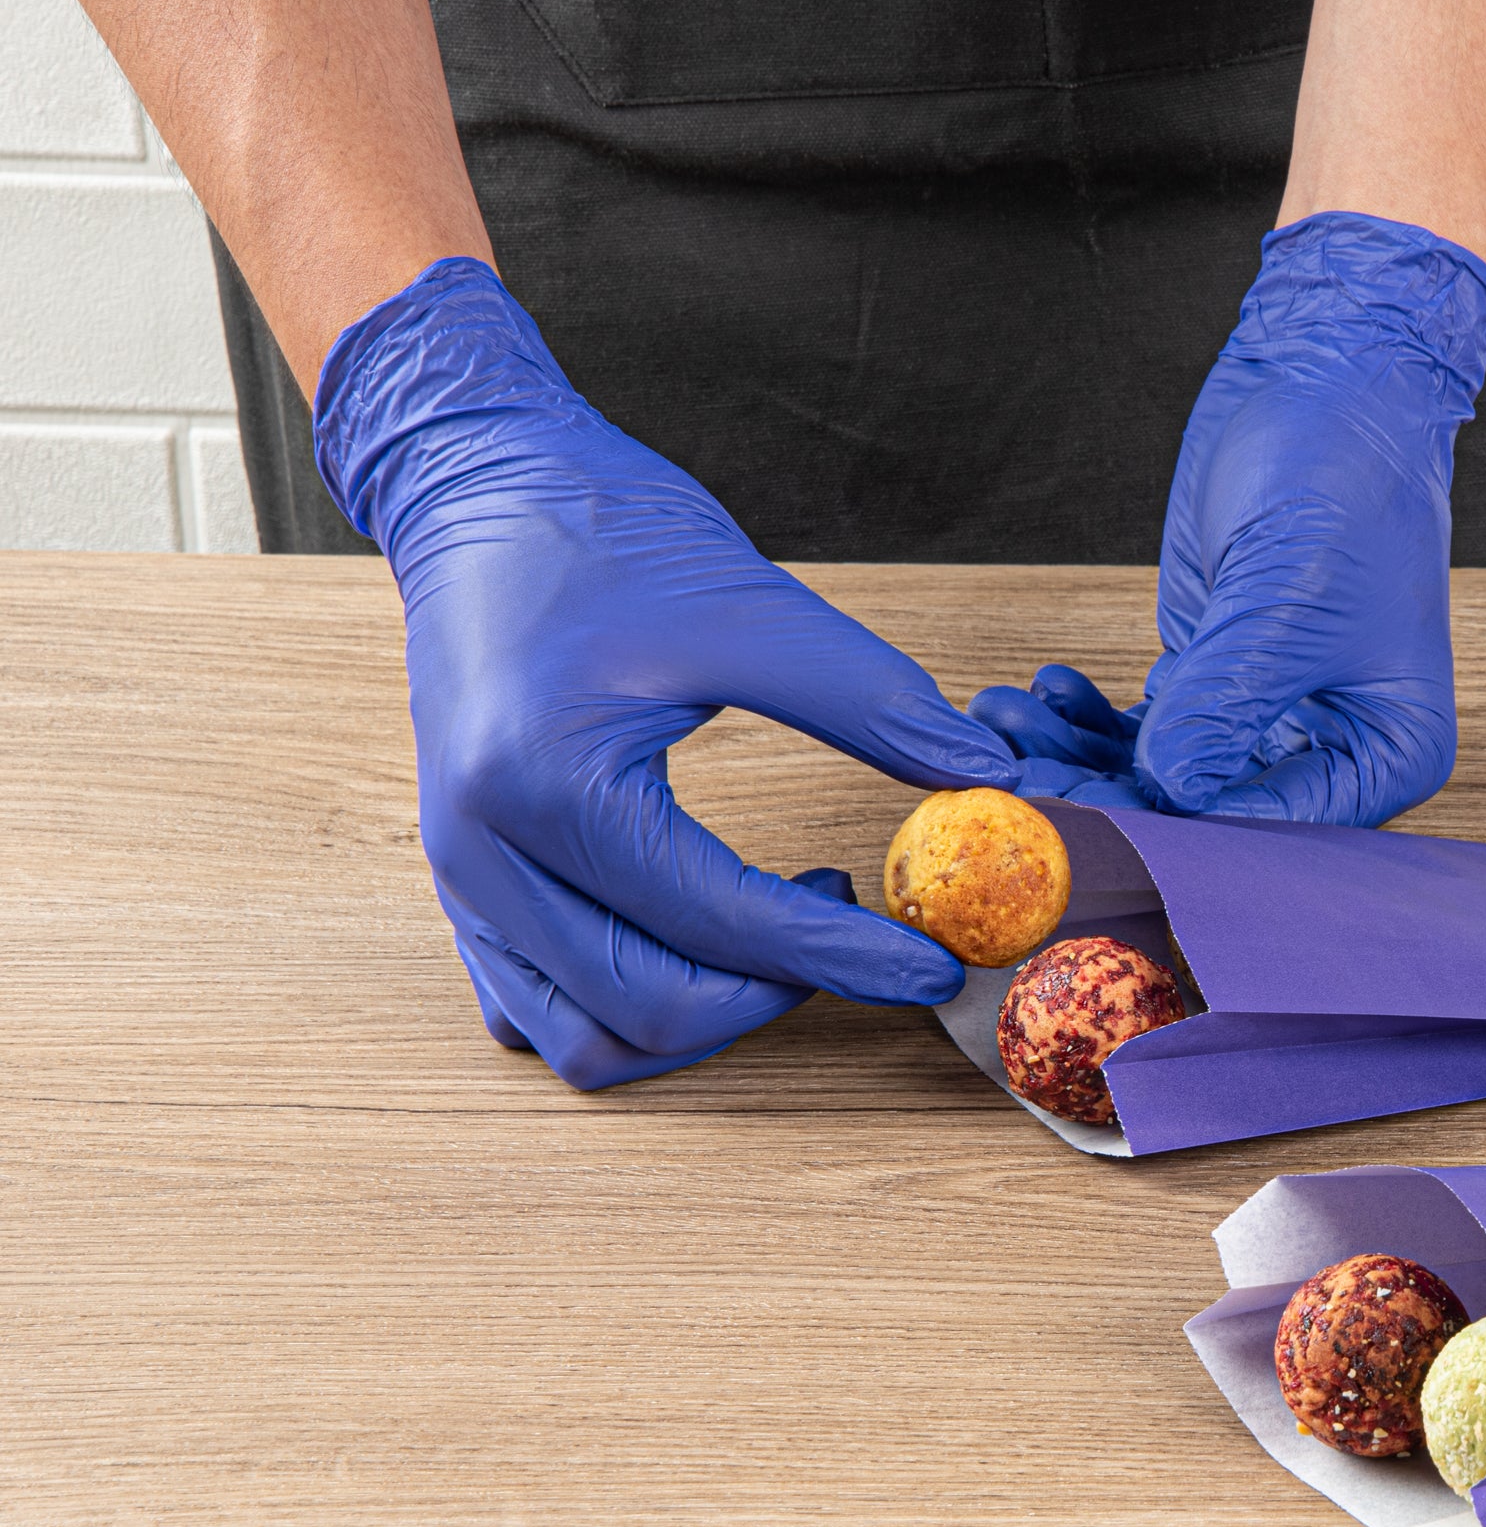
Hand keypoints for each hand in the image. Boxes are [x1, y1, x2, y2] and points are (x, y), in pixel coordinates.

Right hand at [315, 260, 1016, 1088]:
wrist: (477, 486)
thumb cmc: (596, 529)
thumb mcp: (747, 602)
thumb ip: (869, 700)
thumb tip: (980, 778)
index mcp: (544, 782)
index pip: (718, 924)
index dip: (843, 958)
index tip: (932, 965)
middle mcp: (483, 853)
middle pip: (650, 1011)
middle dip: (775, 997)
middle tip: (860, 940)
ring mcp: (464, 880)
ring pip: (590, 1040)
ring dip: (702, 1021)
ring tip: (782, 938)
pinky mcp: (468, 887)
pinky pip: (544, 1011)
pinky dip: (632, 1010)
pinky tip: (702, 940)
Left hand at [975, 210, 1485, 824]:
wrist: (1325, 377)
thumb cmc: (1342, 472)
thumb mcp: (1283, 595)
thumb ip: (1226, 702)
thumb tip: (1166, 790)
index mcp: (1387, 753)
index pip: (1268, 827)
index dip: (1169, 831)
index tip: (1073, 819)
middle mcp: (1329, 753)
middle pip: (1205, 814)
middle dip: (1102, 795)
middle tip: (1012, 781)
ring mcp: (1264, 723)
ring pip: (1157, 777)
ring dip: (1074, 756)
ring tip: (1003, 721)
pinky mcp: (1211, 684)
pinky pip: (1139, 733)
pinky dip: (1082, 722)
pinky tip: (1035, 695)